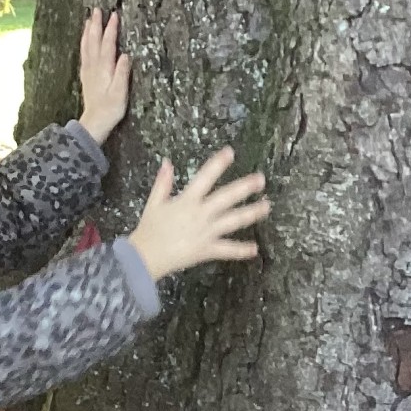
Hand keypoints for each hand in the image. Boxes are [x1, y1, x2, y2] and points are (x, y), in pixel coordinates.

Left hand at [78, 9, 131, 141]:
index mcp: (104, 68)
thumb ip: (122, 73)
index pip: (108, 44)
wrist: (95, 121)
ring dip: (88, 31)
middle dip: (96, 25)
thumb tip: (125, 55)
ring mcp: (88, 70)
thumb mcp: (120, 93)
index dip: (111, 29)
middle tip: (97, 10)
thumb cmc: (111, 109)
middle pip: (94, 41)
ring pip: (87, 46)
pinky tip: (85, 39)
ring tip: (89, 19)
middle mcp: (94, 66)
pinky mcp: (85, 75)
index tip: (114, 15)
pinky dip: (84, 43)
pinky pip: (84, 53)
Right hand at [128, 147, 269, 279]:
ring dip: (251, 213)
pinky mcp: (207, 250)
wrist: (144, 258)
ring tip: (266, 206)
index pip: (205, 177)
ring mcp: (206, 232)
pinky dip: (241, 250)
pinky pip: (227, 250)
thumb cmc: (149, 229)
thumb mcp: (154, 203)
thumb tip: (167, 162)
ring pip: (233, 221)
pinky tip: (254, 249)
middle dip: (245, 188)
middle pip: (227, 198)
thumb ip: (163, 182)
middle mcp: (200, 214)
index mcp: (187, 200)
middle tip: (261, 179)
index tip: (231, 152)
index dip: (218, 164)